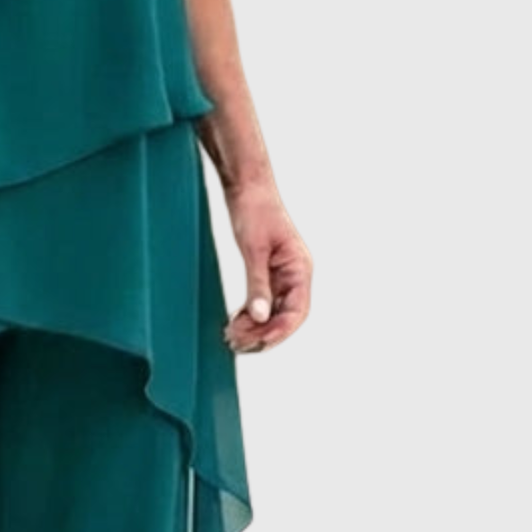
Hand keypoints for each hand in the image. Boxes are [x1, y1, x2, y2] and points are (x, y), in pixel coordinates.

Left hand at [220, 182, 311, 352]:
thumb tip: (259, 317)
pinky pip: (263, 303)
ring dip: (254, 329)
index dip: (278, 332)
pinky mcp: (267, 273)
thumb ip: (257, 284)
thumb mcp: (254, 249)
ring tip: (231, 338)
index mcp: (300, 268)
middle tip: (236, 344)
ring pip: (273, 313)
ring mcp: (282, 275)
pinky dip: (250, 316)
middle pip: (284, 317)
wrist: (247, 187)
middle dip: (262, 335)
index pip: (296, 312)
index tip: (257, 343)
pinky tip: (234, 324)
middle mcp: (295, 275)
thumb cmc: (254, 211)